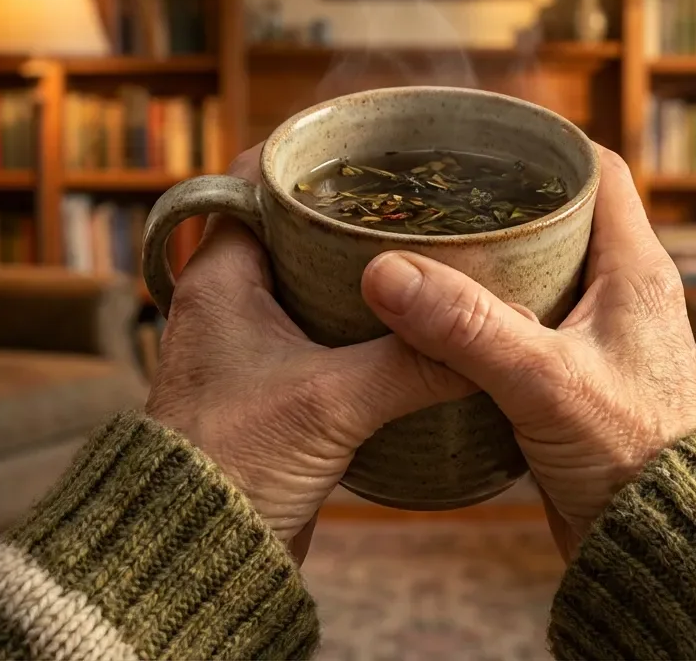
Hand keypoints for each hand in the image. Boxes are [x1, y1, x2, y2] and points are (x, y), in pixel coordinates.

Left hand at [146, 146, 474, 560]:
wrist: (196, 556)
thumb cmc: (233, 464)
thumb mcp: (331, 402)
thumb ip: (414, 360)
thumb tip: (499, 334)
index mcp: (222, 277)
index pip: (258, 178)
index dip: (313, 152)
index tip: (374, 139)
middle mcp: (232, 303)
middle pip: (298, 228)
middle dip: (359, 214)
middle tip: (425, 196)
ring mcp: (254, 348)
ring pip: (318, 286)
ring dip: (370, 275)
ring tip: (435, 253)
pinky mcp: (278, 392)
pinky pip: (329, 337)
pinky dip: (370, 328)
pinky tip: (421, 329)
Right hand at [359, 147, 695, 559]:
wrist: (660, 546)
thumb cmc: (629, 456)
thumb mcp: (544, 382)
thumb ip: (466, 326)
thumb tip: (384, 272)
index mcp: (636, 270)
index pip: (600, 170)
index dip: (547, 143)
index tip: (483, 134)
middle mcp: (625, 294)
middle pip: (563, 217)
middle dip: (502, 200)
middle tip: (434, 192)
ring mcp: (602, 339)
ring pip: (542, 273)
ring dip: (490, 260)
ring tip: (425, 245)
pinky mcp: (579, 380)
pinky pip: (529, 323)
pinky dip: (488, 312)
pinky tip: (438, 319)